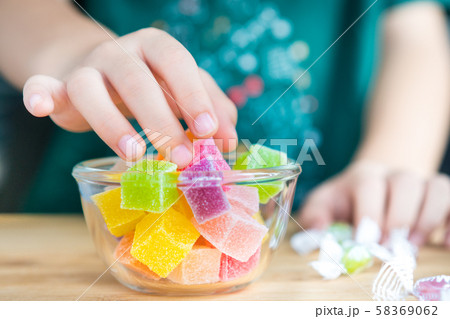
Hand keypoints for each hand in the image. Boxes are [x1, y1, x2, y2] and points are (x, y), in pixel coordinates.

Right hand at [22, 28, 237, 166]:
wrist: (99, 74)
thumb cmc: (151, 87)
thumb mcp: (182, 92)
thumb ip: (209, 109)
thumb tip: (229, 140)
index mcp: (156, 49)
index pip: (178, 63)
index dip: (193, 96)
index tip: (210, 131)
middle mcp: (121, 53)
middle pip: (138, 80)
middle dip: (162, 121)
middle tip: (183, 158)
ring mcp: (87, 68)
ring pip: (92, 88)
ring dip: (114, 124)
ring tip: (135, 155)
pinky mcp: (58, 86)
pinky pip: (43, 86)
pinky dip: (40, 95)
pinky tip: (41, 106)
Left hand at [297, 161, 449, 246]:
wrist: (374, 186)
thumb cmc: (346, 201)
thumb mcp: (323, 204)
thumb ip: (314, 214)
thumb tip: (317, 229)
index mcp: (364, 176)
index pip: (369, 184)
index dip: (369, 211)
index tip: (365, 241)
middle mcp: (395, 175)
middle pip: (405, 183)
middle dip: (398, 217)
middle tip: (389, 248)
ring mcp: (421, 183)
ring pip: (436, 187)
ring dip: (428, 219)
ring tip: (413, 246)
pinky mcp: (440, 194)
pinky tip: (446, 245)